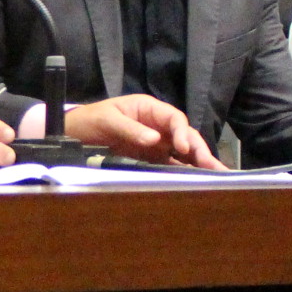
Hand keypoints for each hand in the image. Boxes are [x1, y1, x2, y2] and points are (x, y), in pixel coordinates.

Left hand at [64, 95, 223, 167]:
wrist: (74, 134)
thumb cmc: (90, 120)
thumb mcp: (108, 120)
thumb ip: (130, 129)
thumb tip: (154, 140)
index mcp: (149, 110)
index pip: (174, 119)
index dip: (182, 132)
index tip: (183, 147)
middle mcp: (157, 126)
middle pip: (184, 136)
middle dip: (199, 150)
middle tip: (214, 166)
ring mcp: (155, 144)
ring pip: (182, 152)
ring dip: (198, 163)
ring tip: (216, 175)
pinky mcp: (150, 159)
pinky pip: (169, 165)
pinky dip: (183, 172)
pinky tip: (196, 181)